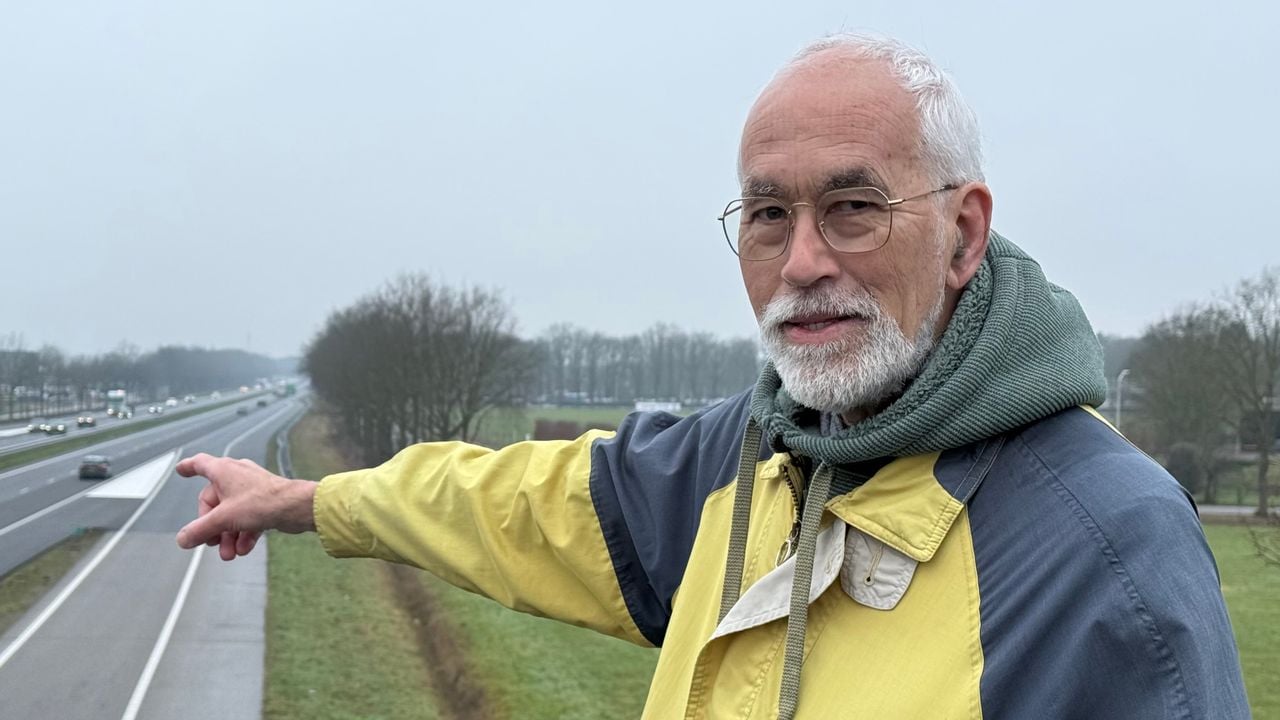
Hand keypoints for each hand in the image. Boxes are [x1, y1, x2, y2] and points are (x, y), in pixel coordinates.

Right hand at [175, 453, 317, 559]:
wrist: (297, 507)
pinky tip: (244, 549)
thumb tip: (183, 539)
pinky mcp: (265, 501)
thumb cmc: (262, 501)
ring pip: (232, 513)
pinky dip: (244, 533)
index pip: (200, 464)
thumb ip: (200, 530)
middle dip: (213, 527)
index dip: (189, 467)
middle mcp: (237, 476)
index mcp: (223, 471)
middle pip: (214, 502)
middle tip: (213, 543)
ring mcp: (252, 489)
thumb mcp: (223, 519)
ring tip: (229, 554)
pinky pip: (248, 518)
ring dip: (228, 535)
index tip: (181, 469)